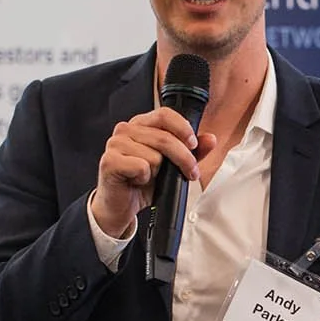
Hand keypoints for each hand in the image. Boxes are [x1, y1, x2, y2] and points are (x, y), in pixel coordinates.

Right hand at [90, 106, 215, 238]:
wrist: (122, 205)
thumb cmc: (143, 182)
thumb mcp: (173, 165)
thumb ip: (192, 151)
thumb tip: (210, 139)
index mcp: (141, 124)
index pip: (165, 114)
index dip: (183, 129)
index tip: (193, 145)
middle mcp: (126, 129)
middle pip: (164, 138)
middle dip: (183, 158)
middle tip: (190, 172)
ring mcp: (115, 144)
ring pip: (154, 156)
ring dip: (159, 172)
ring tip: (150, 177)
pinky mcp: (109, 161)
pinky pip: (141, 167)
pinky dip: (145, 178)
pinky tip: (137, 181)